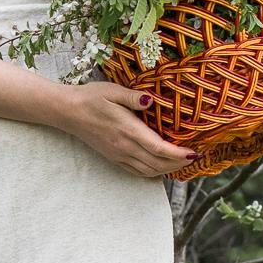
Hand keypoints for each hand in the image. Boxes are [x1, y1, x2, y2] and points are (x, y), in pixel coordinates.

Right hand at [59, 80, 197, 177]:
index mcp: (128, 131)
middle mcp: (125, 147)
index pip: (160, 149)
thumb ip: (134, 97)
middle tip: (194, 157)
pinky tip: (160, 166)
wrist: (68, 112)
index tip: (194, 153)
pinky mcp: (114, 158)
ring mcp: (119, 155)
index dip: (179, 154)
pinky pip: (137, 171)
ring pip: (149, 171)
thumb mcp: (113, 91)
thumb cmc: (91, 98)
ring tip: (182, 163)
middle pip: (158, 164)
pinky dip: (153, 172)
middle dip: (179, 164)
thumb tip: (151, 100)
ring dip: (168, 169)